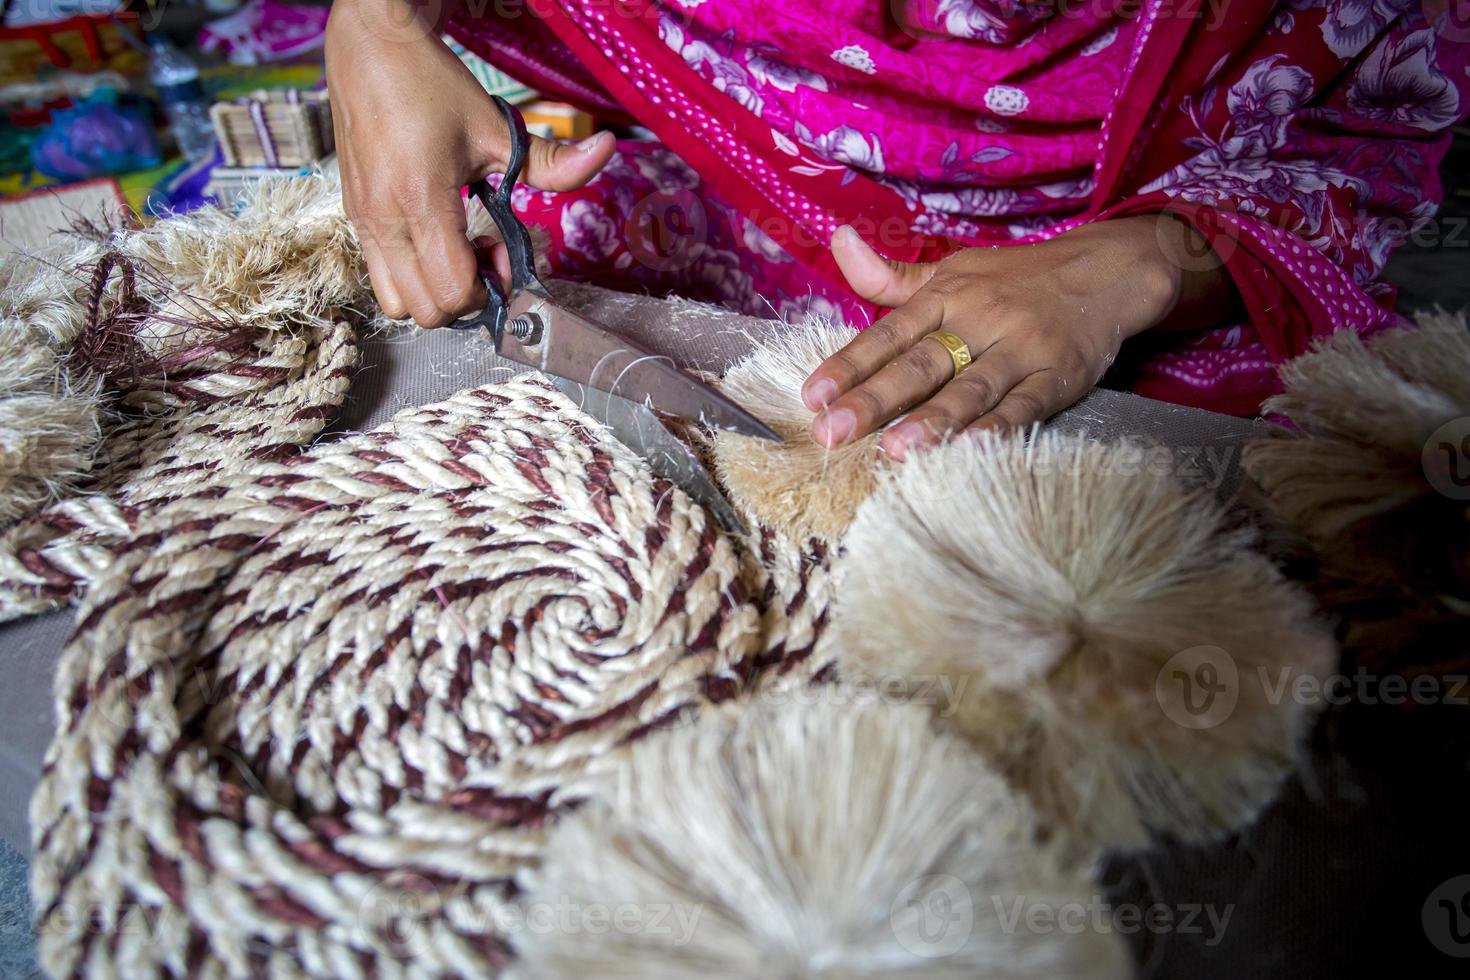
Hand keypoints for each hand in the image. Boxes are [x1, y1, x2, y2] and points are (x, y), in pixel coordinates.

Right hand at [326, 0, 613, 326]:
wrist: (371, 49)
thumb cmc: (430, 86)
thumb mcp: (498, 127)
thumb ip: (553, 159)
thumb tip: (605, 151)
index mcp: (419, 200)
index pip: (452, 290)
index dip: (486, 286)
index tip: (500, 248)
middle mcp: (383, 219)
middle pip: (427, 311)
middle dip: (464, 294)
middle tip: (482, 252)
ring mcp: (362, 221)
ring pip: (397, 304)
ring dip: (433, 289)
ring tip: (453, 248)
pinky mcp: (354, 217)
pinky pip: (380, 277)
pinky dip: (412, 274)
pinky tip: (433, 235)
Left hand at [801, 216, 1234, 457]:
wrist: (1107, 270)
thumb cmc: (1015, 278)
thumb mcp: (952, 271)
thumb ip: (890, 277)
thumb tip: (839, 243)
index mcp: (946, 296)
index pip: (888, 334)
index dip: (849, 365)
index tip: (811, 396)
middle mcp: (979, 320)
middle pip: (920, 364)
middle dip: (873, 399)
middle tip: (832, 433)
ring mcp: (1020, 349)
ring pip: (970, 388)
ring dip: (933, 419)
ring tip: (895, 449)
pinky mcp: (1059, 375)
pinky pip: (1026, 404)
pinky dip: (1000, 426)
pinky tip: (971, 447)